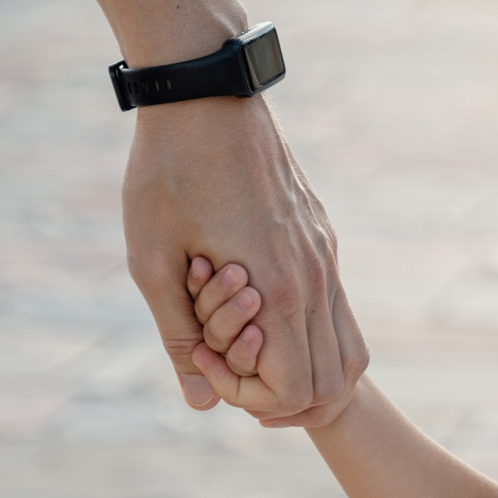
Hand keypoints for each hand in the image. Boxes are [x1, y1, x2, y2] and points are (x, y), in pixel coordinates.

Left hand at [122, 99, 366, 426]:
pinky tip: (249, 296)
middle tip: (223, 360)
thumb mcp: (151, 261)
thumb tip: (200, 403)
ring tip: (240, 337)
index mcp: (279, 290)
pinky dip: (303, 326)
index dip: (249, 398)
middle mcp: (317, 278)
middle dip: (281, 392)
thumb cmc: (167, 174)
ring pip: (346, 346)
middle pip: (335, 380)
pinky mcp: (323, 235)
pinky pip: (334, 304)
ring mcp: (326, 254)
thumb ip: (180, 337)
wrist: (206, 94)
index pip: (296, 391)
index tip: (203, 362)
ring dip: (299, 360)